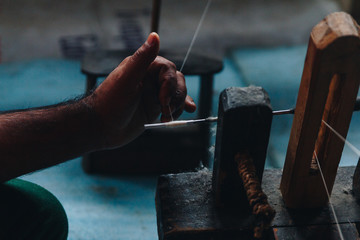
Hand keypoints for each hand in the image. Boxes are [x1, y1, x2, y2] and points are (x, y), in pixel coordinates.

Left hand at [87, 33, 195, 147]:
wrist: (101, 128)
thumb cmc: (109, 103)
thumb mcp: (126, 79)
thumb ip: (142, 58)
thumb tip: (155, 35)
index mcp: (143, 68)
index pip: (168, 69)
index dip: (169, 84)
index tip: (163, 99)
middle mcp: (150, 79)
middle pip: (177, 81)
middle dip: (176, 96)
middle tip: (165, 109)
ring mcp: (154, 94)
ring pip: (178, 93)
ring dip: (178, 105)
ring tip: (167, 116)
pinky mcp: (156, 108)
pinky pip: (174, 105)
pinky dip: (182, 108)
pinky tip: (187, 111)